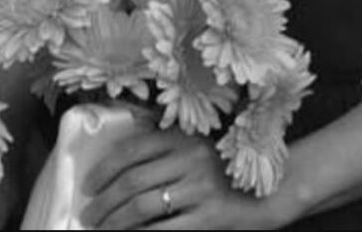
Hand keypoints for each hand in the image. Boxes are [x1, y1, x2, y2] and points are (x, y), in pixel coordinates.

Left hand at [80, 127, 266, 229]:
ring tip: (102, 229)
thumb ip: (162, 146)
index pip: (131, 151)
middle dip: (104, 202)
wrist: (273, 190)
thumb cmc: (223, 169)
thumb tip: (115, 158)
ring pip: (142, 208)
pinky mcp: (211, 219)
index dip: (104, 170)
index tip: (88, 185)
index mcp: (182, 138)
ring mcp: (202, 190)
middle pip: (132, 182)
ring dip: (115, 222)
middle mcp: (190, 160)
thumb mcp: (194, 146)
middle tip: (89, 214)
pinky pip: (165, 231)